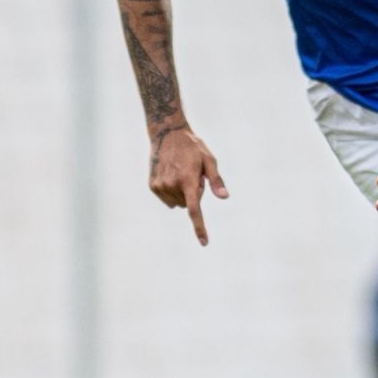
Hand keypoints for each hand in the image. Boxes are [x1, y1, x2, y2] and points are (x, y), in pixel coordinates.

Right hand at [148, 124, 228, 245]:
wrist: (167, 135)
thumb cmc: (193, 148)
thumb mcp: (209, 160)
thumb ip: (216, 180)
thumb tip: (225, 197)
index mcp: (188, 180)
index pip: (195, 210)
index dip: (200, 227)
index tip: (204, 242)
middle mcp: (172, 185)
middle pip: (189, 204)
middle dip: (194, 194)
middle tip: (193, 175)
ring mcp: (160, 187)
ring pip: (178, 203)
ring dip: (183, 193)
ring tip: (181, 172)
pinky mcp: (153, 186)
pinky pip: (168, 199)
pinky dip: (173, 192)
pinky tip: (172, 175)